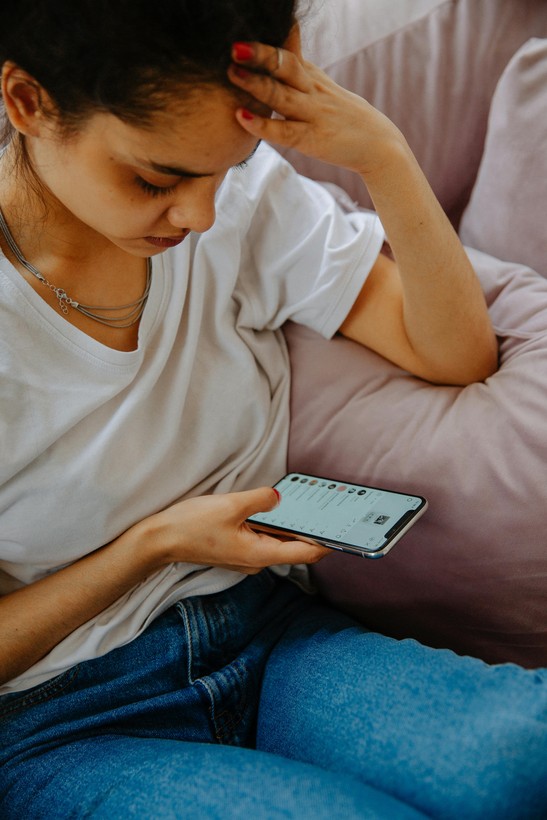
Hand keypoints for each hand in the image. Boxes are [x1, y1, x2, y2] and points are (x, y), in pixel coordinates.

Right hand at [143, 486, 329, 574]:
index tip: (344, 533)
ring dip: (290, 527)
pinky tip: (275, 510)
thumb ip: (261, 500)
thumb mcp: (231, 505)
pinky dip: (272, 526)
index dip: (327, 543)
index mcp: (260, 554)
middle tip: (328, 510)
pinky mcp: (237, 550)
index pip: (305, 553)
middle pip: (293, 548)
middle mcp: (257, 561)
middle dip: (310, 530)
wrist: (161, 540)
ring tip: (306, 506)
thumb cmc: (192, 525)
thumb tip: (279, 498)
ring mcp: (246, 557)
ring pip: (278, 542)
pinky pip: (263, 539)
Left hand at [228, 34, 401, 177]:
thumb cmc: (346, 116)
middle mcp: (312, 91)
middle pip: (286, 66)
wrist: (380, 145)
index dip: (268, 39)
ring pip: (282, 96)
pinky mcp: (313, 139)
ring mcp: (313, 115)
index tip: (245, 24)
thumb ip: (300, 65)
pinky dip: (262, 124)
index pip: (288, 50)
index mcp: (312, 77)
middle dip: (260, 54)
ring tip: (232, 72)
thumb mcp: (323, 85)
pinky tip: (241, 116)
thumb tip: (286, 34)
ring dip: (256, 84)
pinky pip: (285, 131)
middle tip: (234, 45)